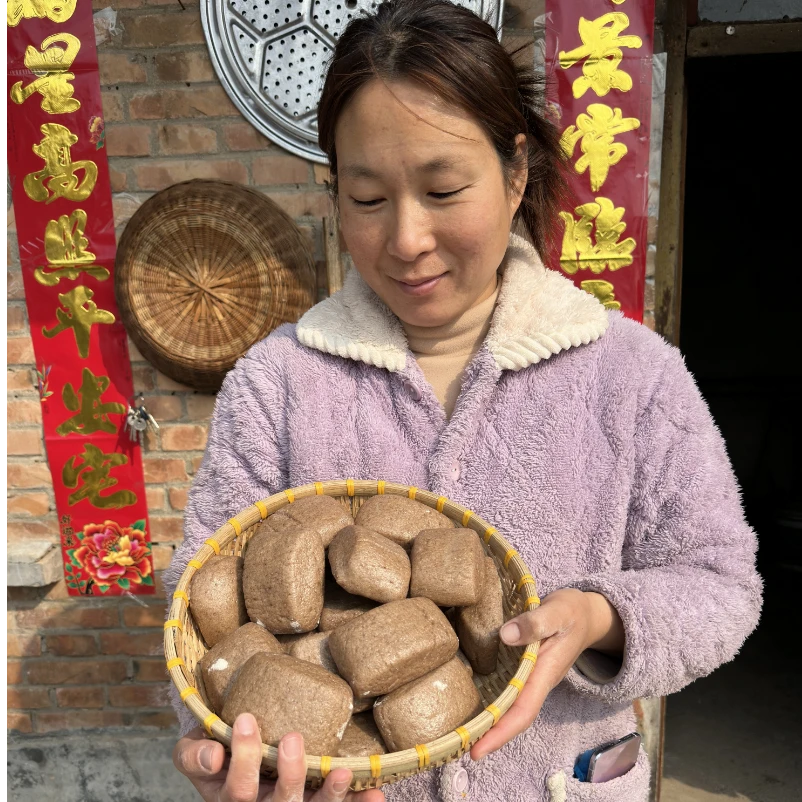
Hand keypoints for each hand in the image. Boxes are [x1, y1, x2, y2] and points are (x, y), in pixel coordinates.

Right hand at [173, 713, 385, 801]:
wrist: (229, 757)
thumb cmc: (215, 750)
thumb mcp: (195, 752)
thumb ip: (194, 754)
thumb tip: (214, 754)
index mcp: (231, 799)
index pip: (236, 790)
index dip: (243, 760)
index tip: (246, 718)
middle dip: (288, 775)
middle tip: (293, 738)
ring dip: (329, 795)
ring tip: (341, 770)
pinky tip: (376, 796)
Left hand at [470, 589, 623, 760]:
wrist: (587, 614)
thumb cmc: (572, 612)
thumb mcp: (557, 610)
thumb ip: (535, 622)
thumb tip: (505, 636)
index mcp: (545, 672)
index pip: (523, 711)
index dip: (501, 732)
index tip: (478, 749)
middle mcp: (538, 681)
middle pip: (514, 717)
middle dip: (490, 735)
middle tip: (459, 746)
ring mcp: (533, 678)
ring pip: (510, 707)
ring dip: (489, 722)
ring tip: (461, 732)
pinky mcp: (526, 669)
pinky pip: (508, 691)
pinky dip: (492, 701)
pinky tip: (473, 701)